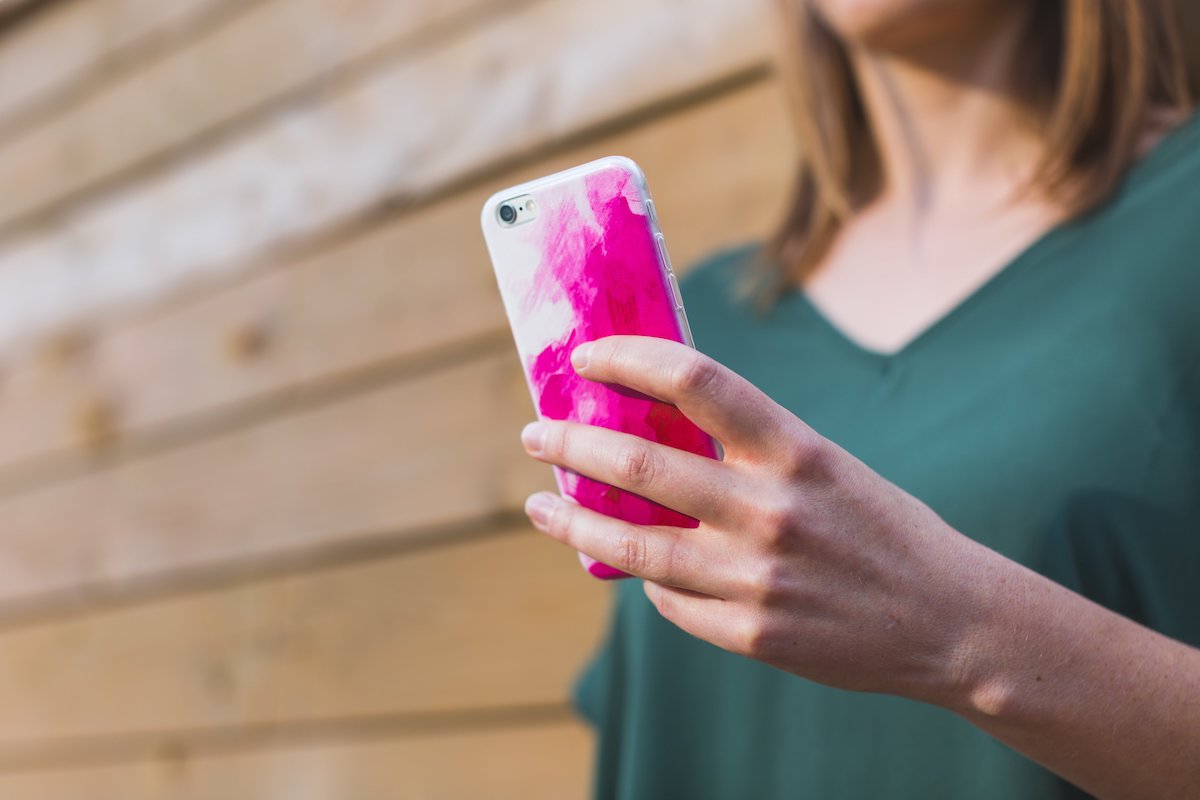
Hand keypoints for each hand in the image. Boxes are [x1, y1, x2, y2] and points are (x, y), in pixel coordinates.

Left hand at [519, 334, 996, 703]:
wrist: (950, 622)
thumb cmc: (882, 529)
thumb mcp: (827, 466)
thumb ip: (749, 452)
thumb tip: (653, 436)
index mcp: (797, 451)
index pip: (696, 380)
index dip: (629, 359)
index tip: (586, 358)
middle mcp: (772, 510)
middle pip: (641, 467)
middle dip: (572, 444)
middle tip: (535, 433)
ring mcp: (758, 578)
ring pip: (633, 546)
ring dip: (572, 520)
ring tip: (539, 505)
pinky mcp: (751, 633)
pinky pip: (670, 602)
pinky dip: (645, 581)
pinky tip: (627, 567)